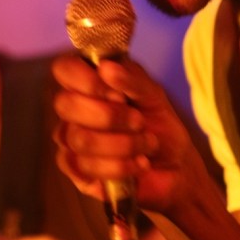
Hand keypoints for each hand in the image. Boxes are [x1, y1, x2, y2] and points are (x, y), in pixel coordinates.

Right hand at [51, 53, 211, 215]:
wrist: (175, 166)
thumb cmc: (159, 125)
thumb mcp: (153, 96)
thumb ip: (132, 79)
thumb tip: (105, 67)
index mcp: (88, 83)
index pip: (64, 69)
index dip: (85, 79)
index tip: (117, 94)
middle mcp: (73, 111)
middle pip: (65, 104)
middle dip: (110, 116)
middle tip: (139, 121)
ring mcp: (71, 142)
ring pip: (80, 139)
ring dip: (124, 144)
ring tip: (147, 144)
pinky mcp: (77, 172)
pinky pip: (85, 168)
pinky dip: (120, 166)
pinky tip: (138, 164)